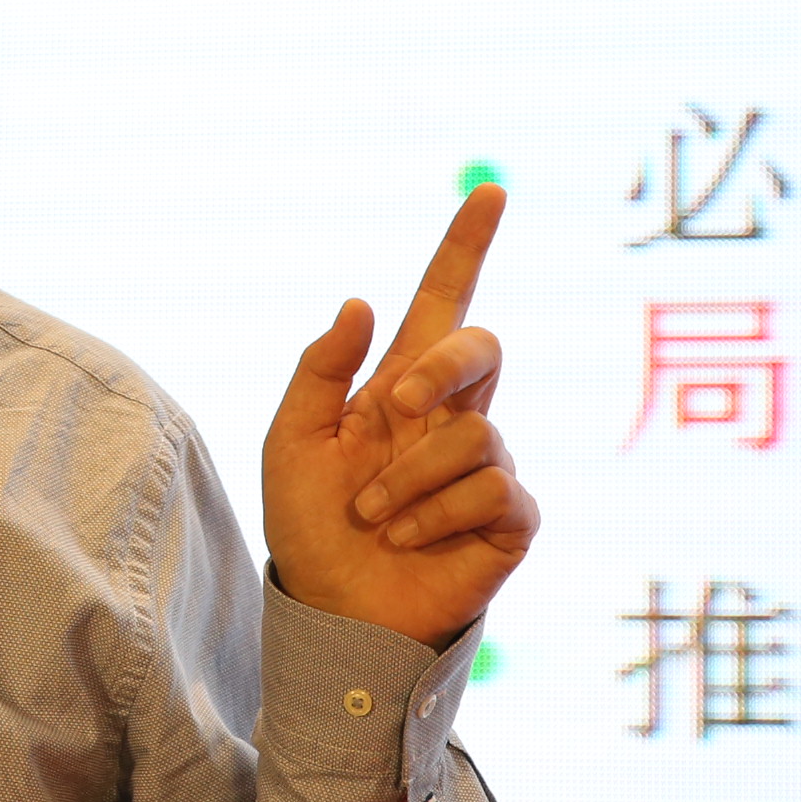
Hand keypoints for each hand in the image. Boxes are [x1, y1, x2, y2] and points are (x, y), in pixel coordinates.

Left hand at [260, 184, 538, 650]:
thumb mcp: (290, 440)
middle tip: (396, 406)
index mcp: (398, 386)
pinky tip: (410, 539)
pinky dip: (438, 514)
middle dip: (443, 366)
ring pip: (474, 432)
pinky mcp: (510, 519)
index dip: (465, 247)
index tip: (488, 192)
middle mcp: (450, 417)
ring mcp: (486, 466)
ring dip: (409, 478)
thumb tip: (361, 300)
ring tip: (374, 517)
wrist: (331, 610)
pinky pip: (494, 490)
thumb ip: (319, 369)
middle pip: (481, 346)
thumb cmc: (310, 524)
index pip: (442, 302)